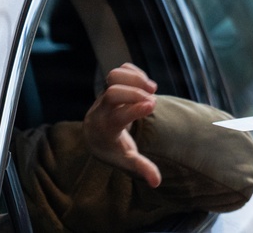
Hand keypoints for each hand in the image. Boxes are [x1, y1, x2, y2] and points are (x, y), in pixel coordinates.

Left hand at [82, 62, 161, 187]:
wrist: (96, 136)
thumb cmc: (115, 149)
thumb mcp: (126, 160)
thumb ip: (141, 168)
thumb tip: (157, 182)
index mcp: (106, 129)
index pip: (117, 116)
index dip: (135, 109)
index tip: (152, 105)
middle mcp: (101, 110)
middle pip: (112, 92)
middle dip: (135, 93)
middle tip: (153, 100)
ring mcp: (104, 95)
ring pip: (113, 77)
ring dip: (135, 78)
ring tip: (152, 88)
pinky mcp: (110, 84)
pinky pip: (119, 70)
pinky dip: (134, 72)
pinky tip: (145, 83)